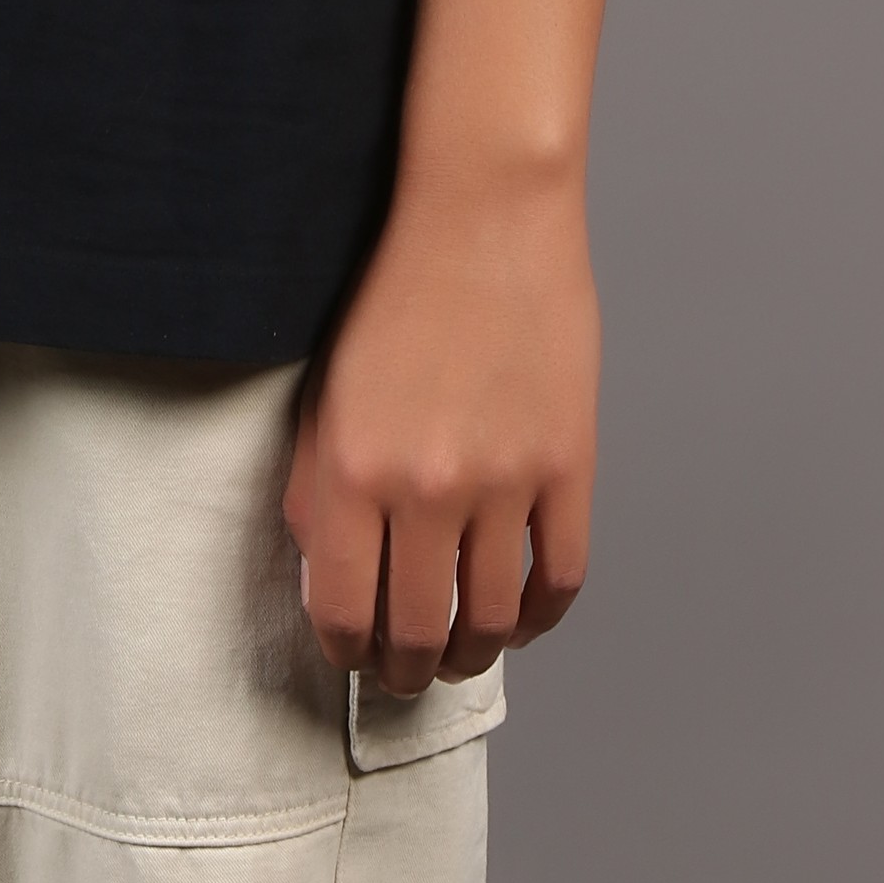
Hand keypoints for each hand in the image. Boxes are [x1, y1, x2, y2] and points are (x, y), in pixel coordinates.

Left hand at [284, 169, 598, 693]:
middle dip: (405, 669)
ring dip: (472, 653)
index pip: (343, 609)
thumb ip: (316, 481)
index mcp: (352, 467)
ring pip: (493, 622)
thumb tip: (325, 566)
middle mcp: (426, 487)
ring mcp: (504, 481)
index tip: (350, 652)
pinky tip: (521, 618)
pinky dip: (540, 618)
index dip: (345, 649)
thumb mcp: (325, 384)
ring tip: (460, 651)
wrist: (481, 212)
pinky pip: (560, 580)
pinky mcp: (567, 467)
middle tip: (405, 671)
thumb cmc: (394, 285)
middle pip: (418, 632)